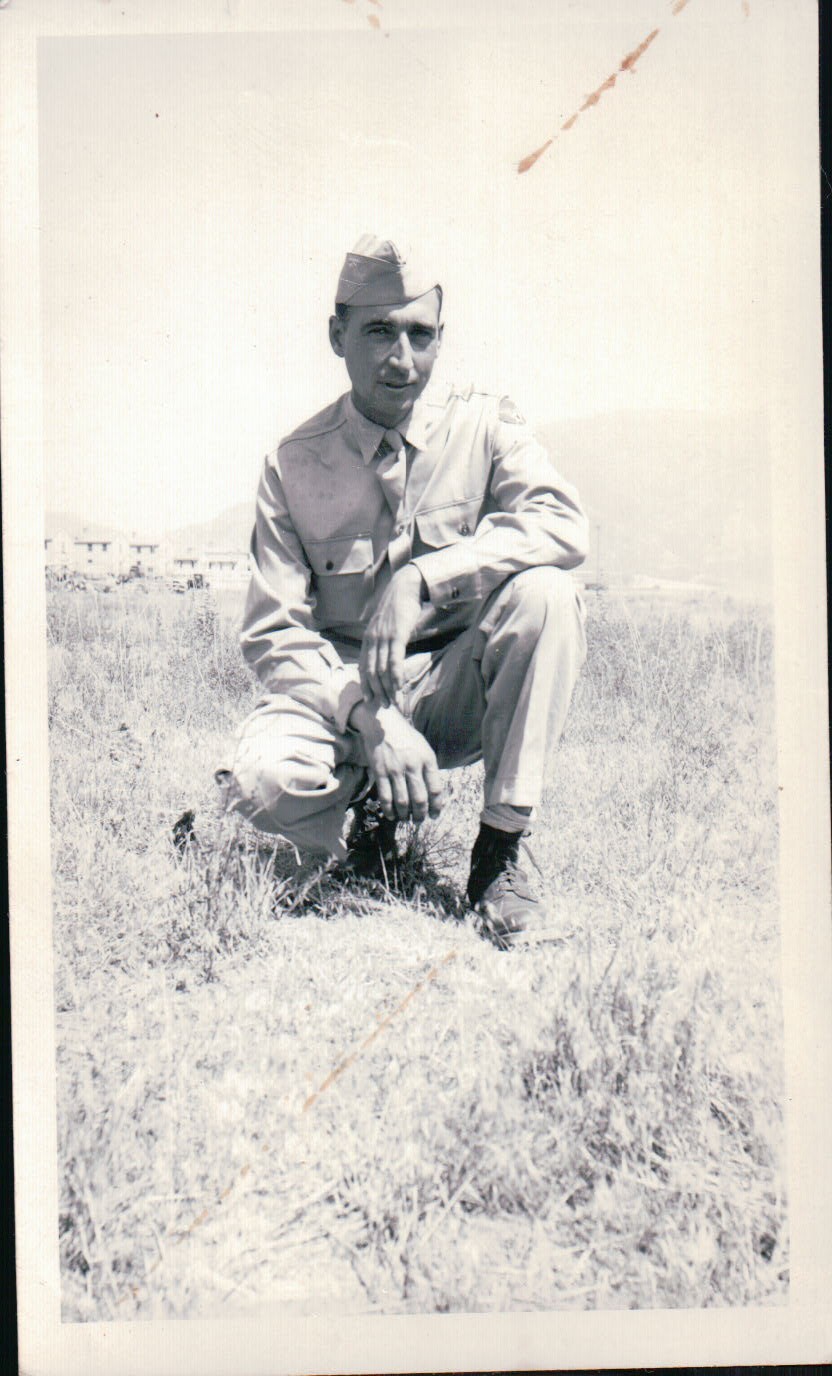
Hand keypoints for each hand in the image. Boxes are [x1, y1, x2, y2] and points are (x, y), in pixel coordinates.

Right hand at [348, 700, 443, 822]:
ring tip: (406, 819)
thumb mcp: (424, 747)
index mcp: (427, 759)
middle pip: (420, 799)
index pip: (436, 789)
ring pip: (403, 801)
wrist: (382, 723)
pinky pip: (385, 797)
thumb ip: (429, 767)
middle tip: (420, 820)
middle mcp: (413, 765)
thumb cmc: (405, 736)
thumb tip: (433, 791)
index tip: (434, 814)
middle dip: (421, 814)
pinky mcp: (380, 772)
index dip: (436, 806)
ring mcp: (395, 770)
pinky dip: (389, 810)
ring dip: (405, 815)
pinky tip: (391, 815)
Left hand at [359, 564, 425, 705]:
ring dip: (389, 689)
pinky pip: (394, 660)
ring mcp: (383, 637)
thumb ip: (382, 641)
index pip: (363, 667)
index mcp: (367, 639)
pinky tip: (400, 687)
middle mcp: (372, 640)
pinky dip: (396, 676)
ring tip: (395, 703)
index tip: (370, 701)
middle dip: (378, 692)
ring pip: (382, 670)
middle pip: (371, 672)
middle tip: (386, 707)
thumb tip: (385, 655)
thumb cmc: (398, 607)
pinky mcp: (397, 635)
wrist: (406, 586)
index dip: (366, 685)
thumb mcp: (385, 625)